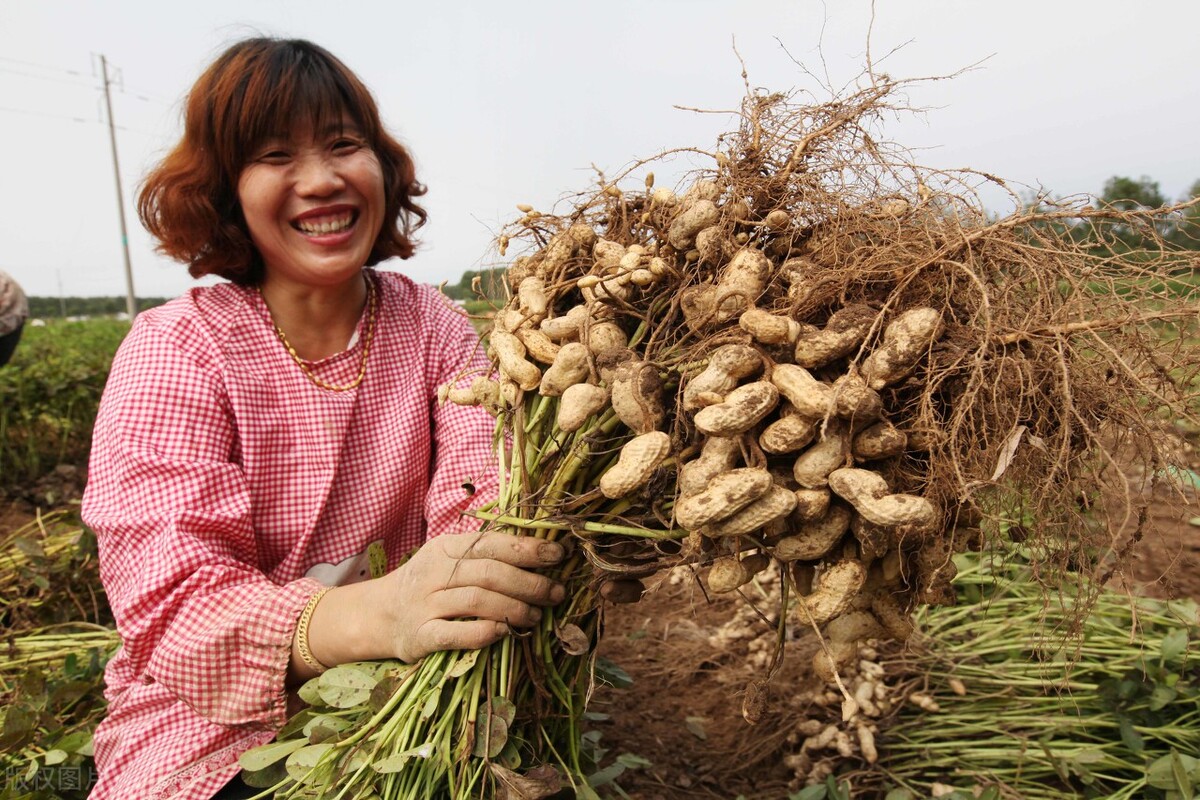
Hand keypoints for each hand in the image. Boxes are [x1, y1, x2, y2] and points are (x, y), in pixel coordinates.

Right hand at [374, 531, 565, 662]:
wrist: (379, 614)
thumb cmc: (428, 584)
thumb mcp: (449, 559)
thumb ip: (485, 555)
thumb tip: (540, 554)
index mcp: (445, 547)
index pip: (492, 543)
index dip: (528, 549)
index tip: (558, 555)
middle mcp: (434, 572)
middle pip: (489, 573)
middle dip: (529, 583)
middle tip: (556, 593)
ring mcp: (425, 604)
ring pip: (477, 601)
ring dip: (515, 608)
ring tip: (537, 616)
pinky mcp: (420, 635)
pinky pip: (456, 634)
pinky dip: (484, 633)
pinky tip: (505, 632)